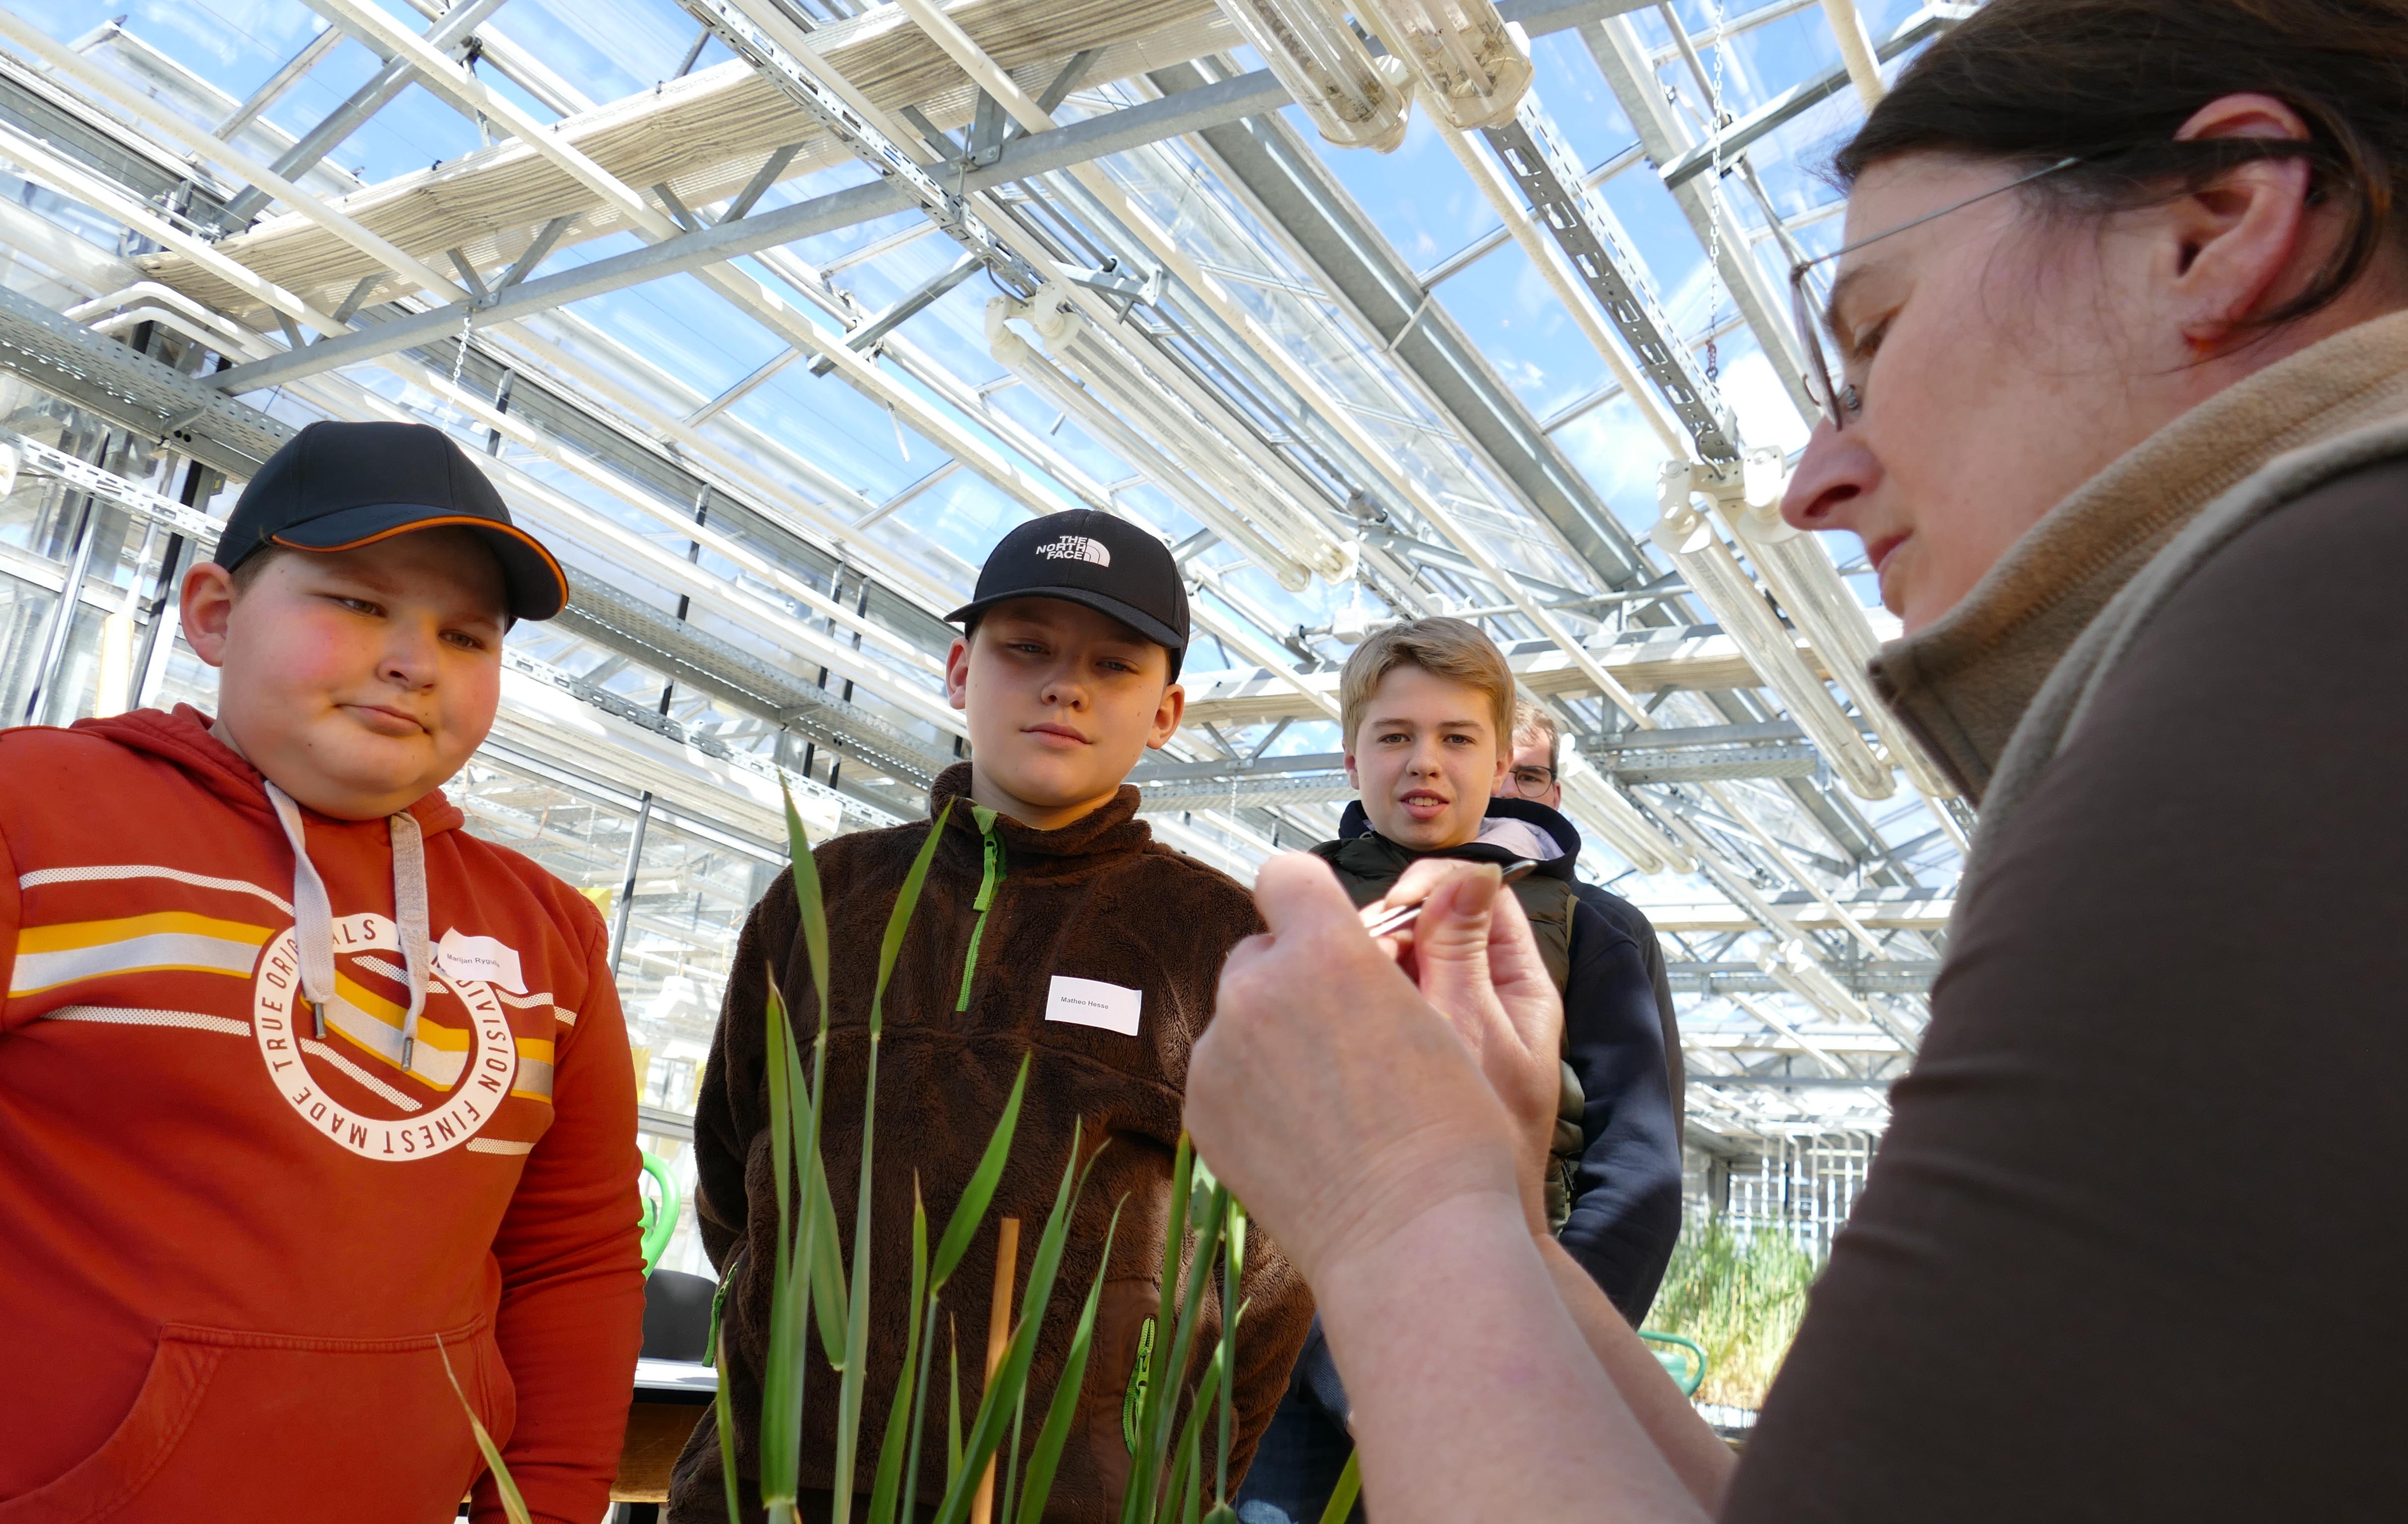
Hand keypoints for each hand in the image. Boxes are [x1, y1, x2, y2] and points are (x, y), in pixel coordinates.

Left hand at [1186, 855, 1522, 1285]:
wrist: (1411, 1238)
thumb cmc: (1452, 1130)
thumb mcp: (1447, 1016)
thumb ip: (1395, 955)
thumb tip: (1410, 905)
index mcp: (1325, 950)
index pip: (1286, 874)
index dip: (1310, 899)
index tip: (1334, 933)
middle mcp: (1257, 988)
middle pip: (1261, 950)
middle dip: (1295, 975)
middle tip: (1348, 1032)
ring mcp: (1219, 1052)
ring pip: (1240, 1016)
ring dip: (1273, 1034)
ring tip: (1333, 1095)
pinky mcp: (1200, 1107)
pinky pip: (1223, 1072)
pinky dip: (1253, 1089)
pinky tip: (1304, 1132)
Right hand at [1371, 860, 1563, 1233]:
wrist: (1455, 1226)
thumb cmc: (1484, 1144)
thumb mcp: (1475, 1035)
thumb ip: (1464, 956)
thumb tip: (1472, 875)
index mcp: (1516, 983)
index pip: (1476, 894)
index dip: (1432, 888)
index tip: (1393, 909)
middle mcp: (1480, 993)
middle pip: (1427, 920)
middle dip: (1387, 926)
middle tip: (1359, 956)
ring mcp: (1439, 1019)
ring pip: (1393, 959)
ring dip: (1363, 962)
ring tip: (1344, 993)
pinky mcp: (1402, 1047)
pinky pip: (1373, 1000)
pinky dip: (1352, 998)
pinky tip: (1331, 1018)